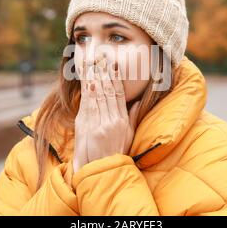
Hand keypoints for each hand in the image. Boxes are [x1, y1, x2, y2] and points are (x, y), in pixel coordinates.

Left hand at [72, 56, 140, 173]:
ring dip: (96, 77)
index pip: (119, 94)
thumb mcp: (129, 135)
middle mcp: (113, 120)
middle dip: (105, 72)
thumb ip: (133, 116)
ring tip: (93, 62)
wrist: (103, 171)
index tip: (113, 64)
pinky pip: (89, 106)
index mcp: (122, 120)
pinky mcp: (90, 128)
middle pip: (109, 91)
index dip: (116, 78)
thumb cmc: (116, 152)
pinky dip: (89, 92)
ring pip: (99, 95)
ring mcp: (101, 123)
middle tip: (102, 56)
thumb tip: (138, 101)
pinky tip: (89, 80)